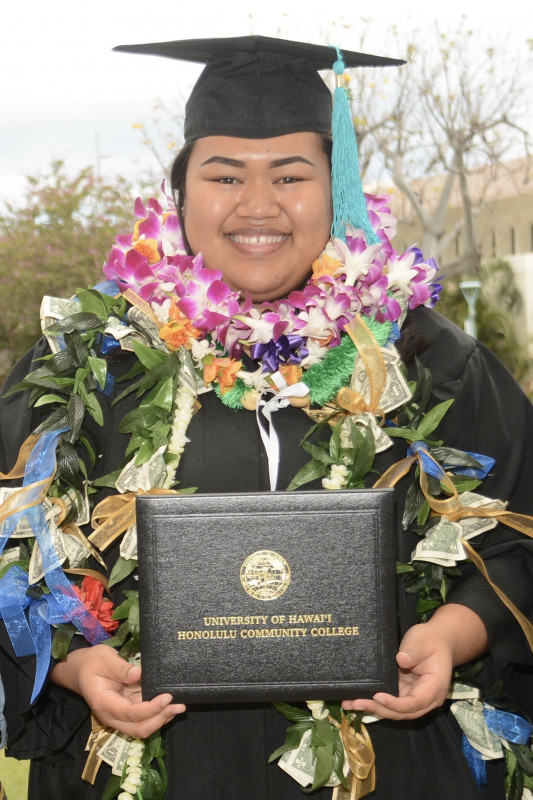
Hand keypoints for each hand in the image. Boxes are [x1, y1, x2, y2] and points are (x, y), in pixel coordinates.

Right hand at [51, 644, 185, 737]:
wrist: (80, 669)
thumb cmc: (92, 662)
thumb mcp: (104, 659)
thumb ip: (121, 668)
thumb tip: (139, 674)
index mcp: (104, 703)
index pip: (130, 713)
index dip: (150, 708)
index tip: (167, 697)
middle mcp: (112, 715)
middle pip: (138, 729)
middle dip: (159, 719)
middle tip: (178, 706)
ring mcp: (119, 715)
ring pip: (141, 727)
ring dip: (161, 719)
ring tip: (179, 707)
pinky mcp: (126, 710)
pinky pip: (142, 719)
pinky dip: (157, 714)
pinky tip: (170, 705)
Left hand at [341, 603, 487, 720]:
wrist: (437, 641)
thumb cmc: (430, 639)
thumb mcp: (422, 641)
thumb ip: (413, 651)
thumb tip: (401, 660)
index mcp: (435, 687)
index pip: (414, 703)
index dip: (395, 704)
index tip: (377, 697)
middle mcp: (426, 698)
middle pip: (403, 712)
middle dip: (379, 709)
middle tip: (357, 703)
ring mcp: (415, 697)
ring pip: (395, 711)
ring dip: (374, 708)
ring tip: (350, 704)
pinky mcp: (405, 693)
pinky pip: (391, 703)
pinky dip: (375, 702)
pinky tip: (356, 699)